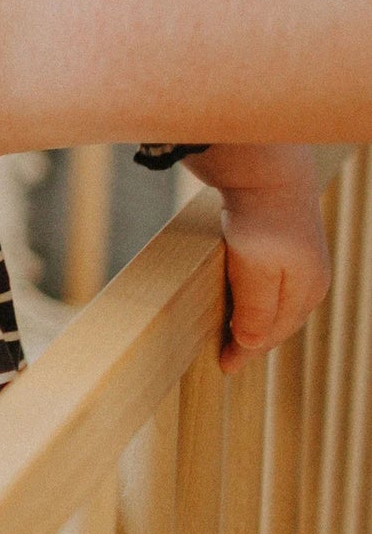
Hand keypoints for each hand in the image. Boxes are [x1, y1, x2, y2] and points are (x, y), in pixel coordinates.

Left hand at [183, 146, 331, 373]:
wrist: (267, 167)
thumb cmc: (261, 220)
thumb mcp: (256, 271)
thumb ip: (256, 309)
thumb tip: (250, 343)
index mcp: (307, 291)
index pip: (274, 333)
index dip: (247, 351)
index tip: (223, 365)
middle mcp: (310, 278)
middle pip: (278, 321)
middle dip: (254, 339)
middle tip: (226, 354)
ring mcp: (300, 258)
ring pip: (276, 302)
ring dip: (255, 319)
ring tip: (232, 332)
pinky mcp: (285, 240)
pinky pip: (270, 280)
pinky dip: (255, 295)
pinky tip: (240, 294)